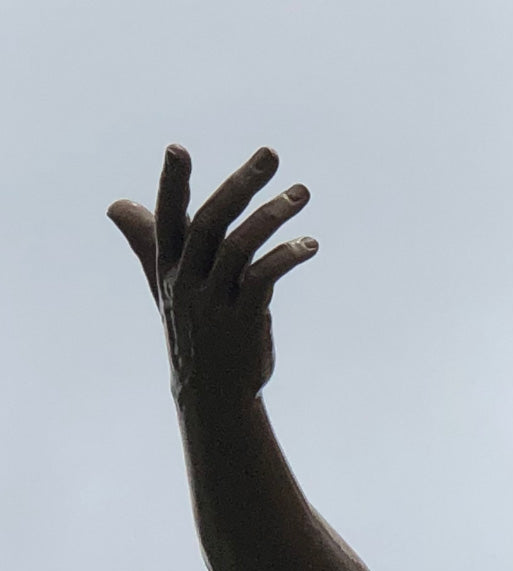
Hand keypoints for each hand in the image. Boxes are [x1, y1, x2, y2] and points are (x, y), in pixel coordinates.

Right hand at [107, 145, 317, 405]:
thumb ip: (147, 241)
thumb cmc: (194, 331)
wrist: (213, 393)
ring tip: (301, 193)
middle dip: (239, 184)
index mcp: (170, 269)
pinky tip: (308, 244)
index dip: (171, 185)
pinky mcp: (244, 321)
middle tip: (270, 154)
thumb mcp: (167, 286)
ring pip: (239, 247)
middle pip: (208, 224)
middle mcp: (188, 282)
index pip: (167, 219)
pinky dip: (286, 256)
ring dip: (273, 215)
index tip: (177, 149)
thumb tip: (117, 204)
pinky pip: (263, 278)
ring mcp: (214, 303)